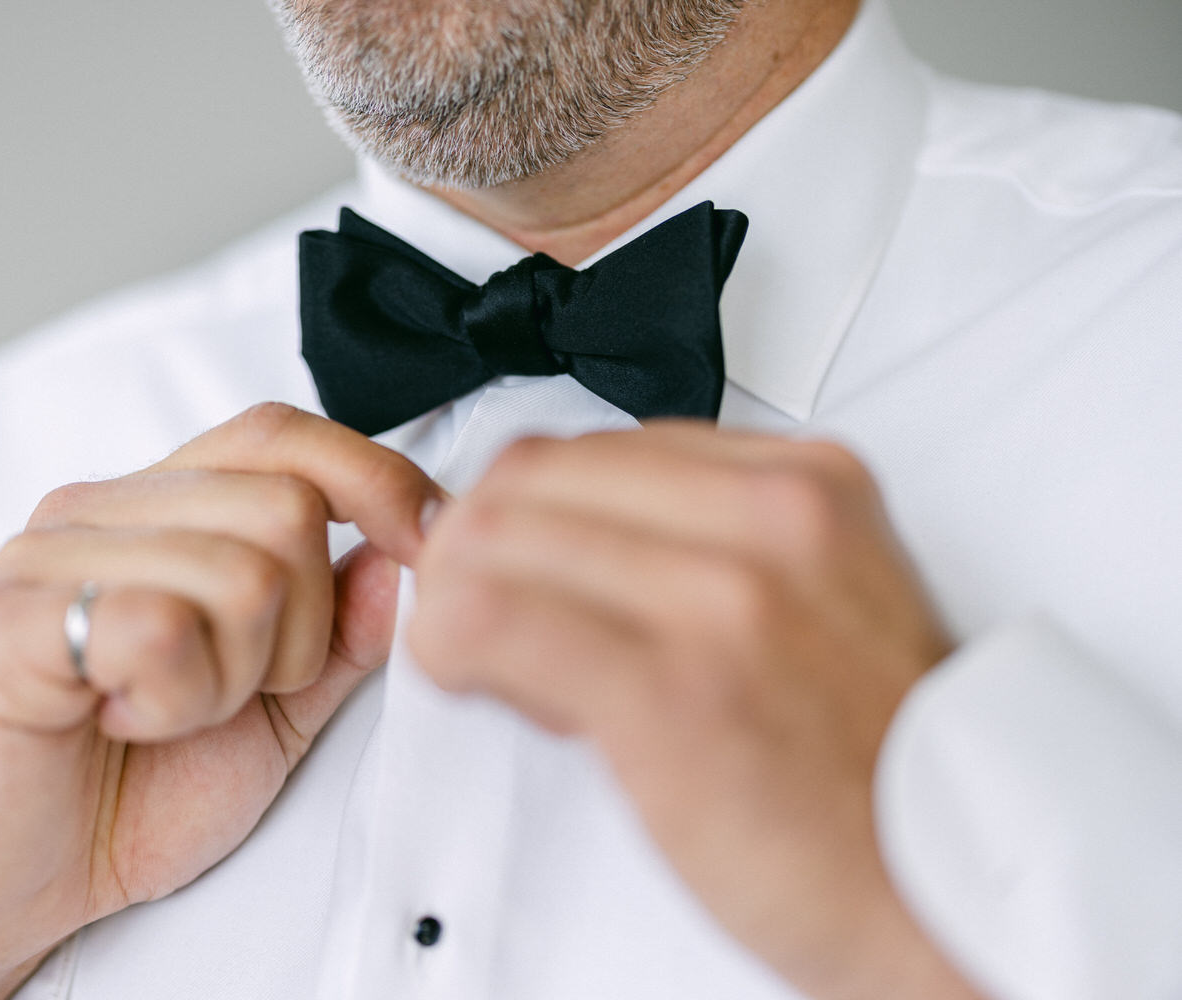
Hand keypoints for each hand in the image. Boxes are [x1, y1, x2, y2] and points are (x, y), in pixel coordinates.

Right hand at [0, 403, 444, 998]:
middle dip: (300, 632)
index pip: (282, 435)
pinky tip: (126, 721)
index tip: (424, 547)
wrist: (12, 884)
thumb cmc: (133, 787)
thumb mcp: (277, 710)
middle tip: (230, 693)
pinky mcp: (7, 622)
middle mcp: (101, 509)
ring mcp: (48, 556)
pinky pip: (159, 628)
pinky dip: (174, 701)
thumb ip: (342, 632)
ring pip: (241, 572)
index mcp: (163, 508)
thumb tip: (406, 552)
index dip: (374, 480)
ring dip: (234, 679)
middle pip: (287, 508)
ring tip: (169, 713)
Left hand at [409, 422, 979, 998]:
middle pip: (533, 478)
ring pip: (496, 536)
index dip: (527, 514)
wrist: (952, 897)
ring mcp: (726, 599)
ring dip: (457, 599)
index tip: (517, 570)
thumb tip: (560, 535)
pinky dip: (447, 645)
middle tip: (485, 619)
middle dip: (478, 548)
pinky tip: (468, 678)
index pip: (592, 447)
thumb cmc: (875, 769)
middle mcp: (772, 520)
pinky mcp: (674, 690)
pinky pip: (490, 619)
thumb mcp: (816, 602)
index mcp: (807, 486)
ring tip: (488, 664)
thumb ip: (704, 547)